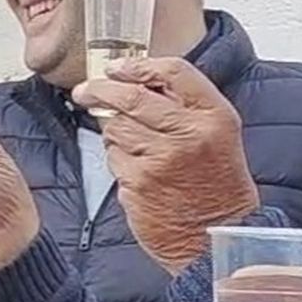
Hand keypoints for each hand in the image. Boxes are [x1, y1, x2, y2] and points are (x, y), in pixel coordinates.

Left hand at [74, 58, 257, 272]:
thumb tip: (135, 81)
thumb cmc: (215, 185)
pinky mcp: (139, 181)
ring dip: (113, 132)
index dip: (138, 66)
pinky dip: (117, 159)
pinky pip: (113, 157)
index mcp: (214, 115)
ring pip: (116, 126)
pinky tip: (135, 171)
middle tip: (85, 90)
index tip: (116, 68)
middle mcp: (189, 133)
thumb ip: (185, 107)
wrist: (216, 236)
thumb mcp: (217, 136)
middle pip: (132, 95)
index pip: (174, 71)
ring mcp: (161, 157)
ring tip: (133, 147)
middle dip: (100, 89)